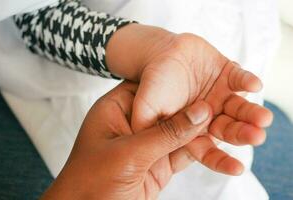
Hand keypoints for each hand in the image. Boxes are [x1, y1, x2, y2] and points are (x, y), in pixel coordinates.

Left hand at [41, 82, 241, 199]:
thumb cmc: (91, 181)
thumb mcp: (129, 153)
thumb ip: (166, 133)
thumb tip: (201, 111)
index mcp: (118, 108)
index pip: (154, 87)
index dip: (180, 83)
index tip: (211, 79)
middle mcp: (135, 123)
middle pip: (173, 110)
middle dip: (202, 110)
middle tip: (235, 103)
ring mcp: (147, 145)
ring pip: (182, 134)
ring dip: (209, 134)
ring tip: (240, 130)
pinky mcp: (157, 165)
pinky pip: (184, 155)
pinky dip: (205, 155)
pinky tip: (227, 155)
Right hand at [106, 24, 272, 173]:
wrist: (159, 54)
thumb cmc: (152, 84)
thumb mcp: (144, 110)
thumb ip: (148, 129)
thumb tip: (148, 150)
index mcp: (192, 128)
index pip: (207, 149)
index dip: (221, 160)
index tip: (237, 168)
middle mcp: (210, 115)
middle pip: (229, 129)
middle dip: (243, 134)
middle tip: (256, 137)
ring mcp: (221, 95)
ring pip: (240, 108)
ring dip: (252, 113)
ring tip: (263, 118)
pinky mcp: (228, 74)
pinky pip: (241, 79)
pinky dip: (247, 82)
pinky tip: (253, 85)